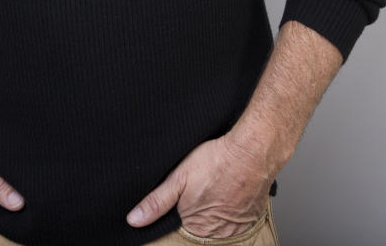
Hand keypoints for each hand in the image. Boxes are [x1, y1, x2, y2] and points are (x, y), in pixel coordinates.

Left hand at [126, 135, 271, 237]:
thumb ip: (156, 202)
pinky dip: (231, 210)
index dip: (178, 214)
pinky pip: (236, 220)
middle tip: (201, 190)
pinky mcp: (251, 218)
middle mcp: (217, 232)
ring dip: (214, 212)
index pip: (180, 229)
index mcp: (196, 227)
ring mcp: (236, 227)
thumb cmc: (215, 162)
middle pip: (200, 227)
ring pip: (218, 224)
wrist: (251, 152)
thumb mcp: (177, 179)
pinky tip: (228, 192)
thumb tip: (134, 220)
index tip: (182, 200)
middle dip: (196, 212)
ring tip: (213, 189)